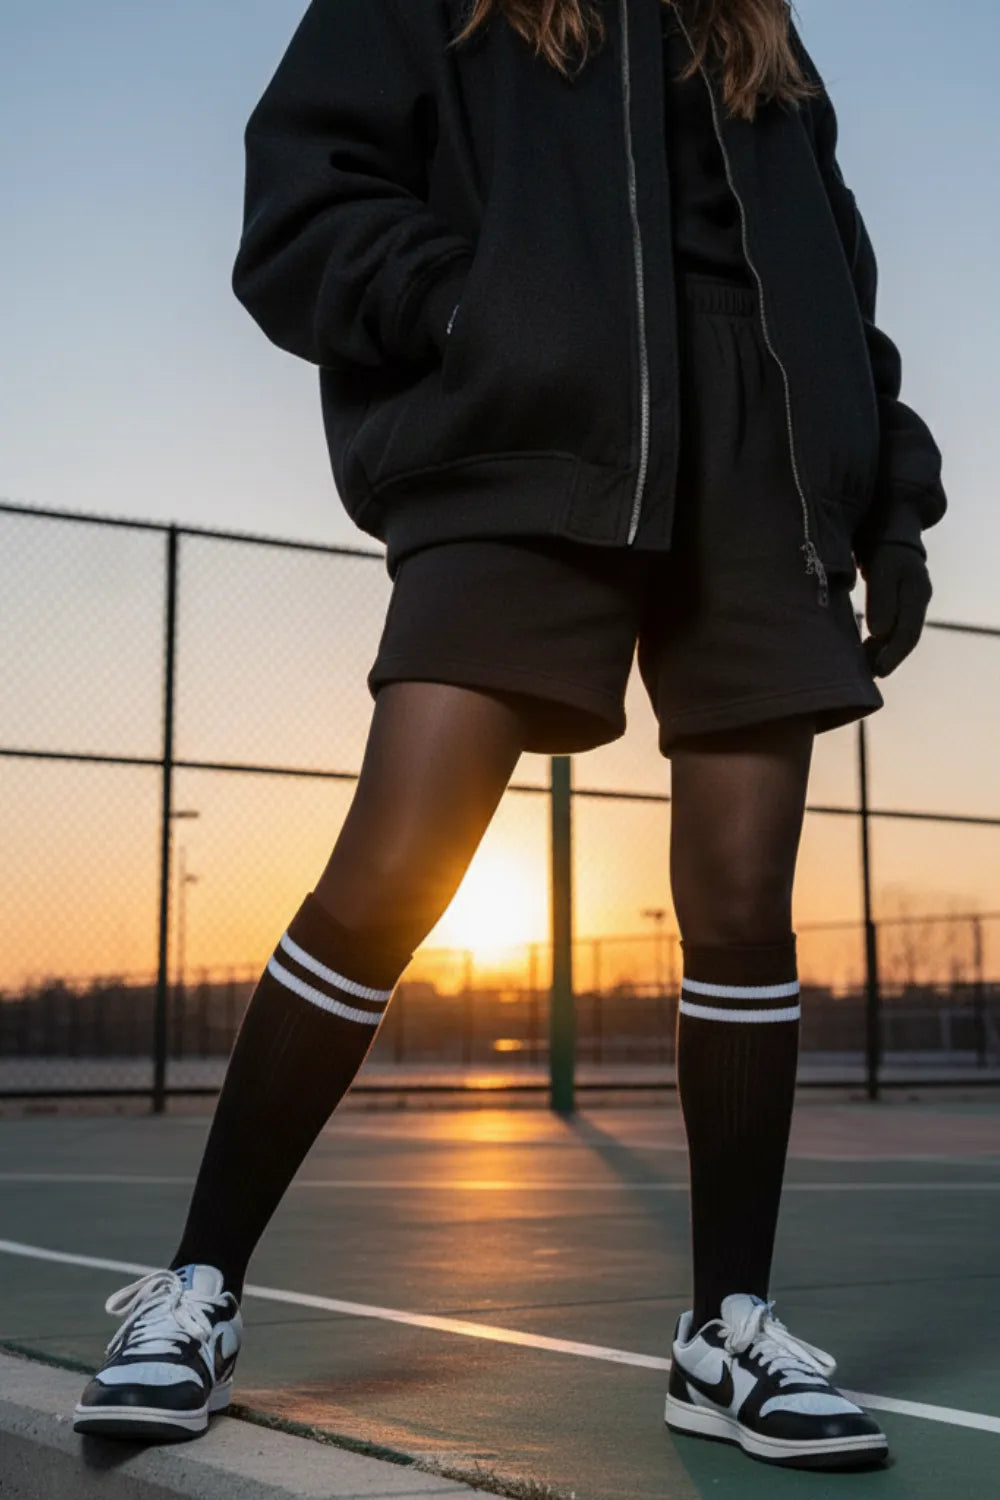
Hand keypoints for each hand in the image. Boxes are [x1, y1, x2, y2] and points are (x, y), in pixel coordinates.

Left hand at [859, 542, 932, 677]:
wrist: (889, 524)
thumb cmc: (883, 545)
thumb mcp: (881, 569)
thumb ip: (881, 600)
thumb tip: (880, 632)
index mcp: (916, 594)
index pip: (908, 633)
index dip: (893, 656)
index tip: (878, 672)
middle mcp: (917, 600)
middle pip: (905, 638)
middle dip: (887, 659)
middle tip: (868, 676)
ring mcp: (909, 600)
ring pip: (898, 634)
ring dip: (882, 652)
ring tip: (863, 667)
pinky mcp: (897, 599)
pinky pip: (891, 626)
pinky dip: (878, 640)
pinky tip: (865, 649)